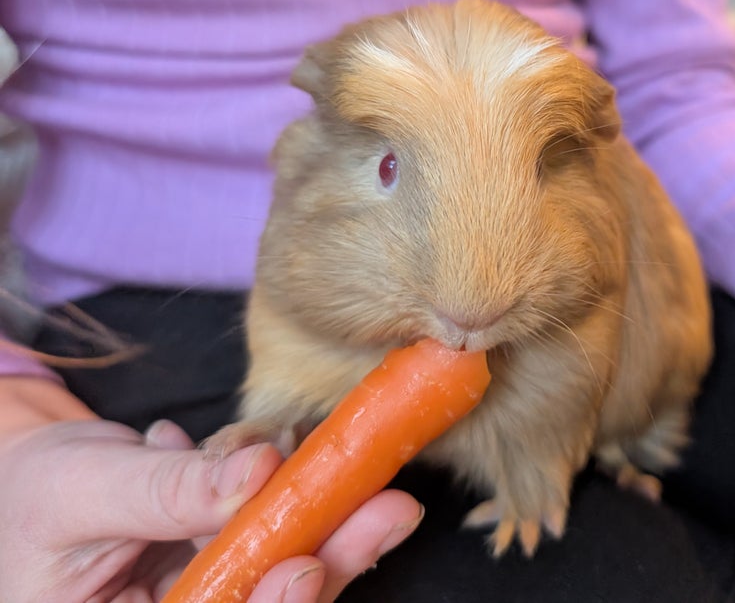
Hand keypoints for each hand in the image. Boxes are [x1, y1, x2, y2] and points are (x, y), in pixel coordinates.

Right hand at [0, 378, 421, 602]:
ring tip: (379, 485)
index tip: (305, 566)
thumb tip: (257, 470)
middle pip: (264, 602)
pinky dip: (296, 492)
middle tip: (390, 511)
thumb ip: (168, 489)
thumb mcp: (83, 489)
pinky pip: (275, 530)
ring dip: (333, 523)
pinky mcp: (230, 555)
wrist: (25, 482)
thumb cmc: (28, 496)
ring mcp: (209, 590)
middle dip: (328, 560)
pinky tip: (298, 455)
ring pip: (283, 567)